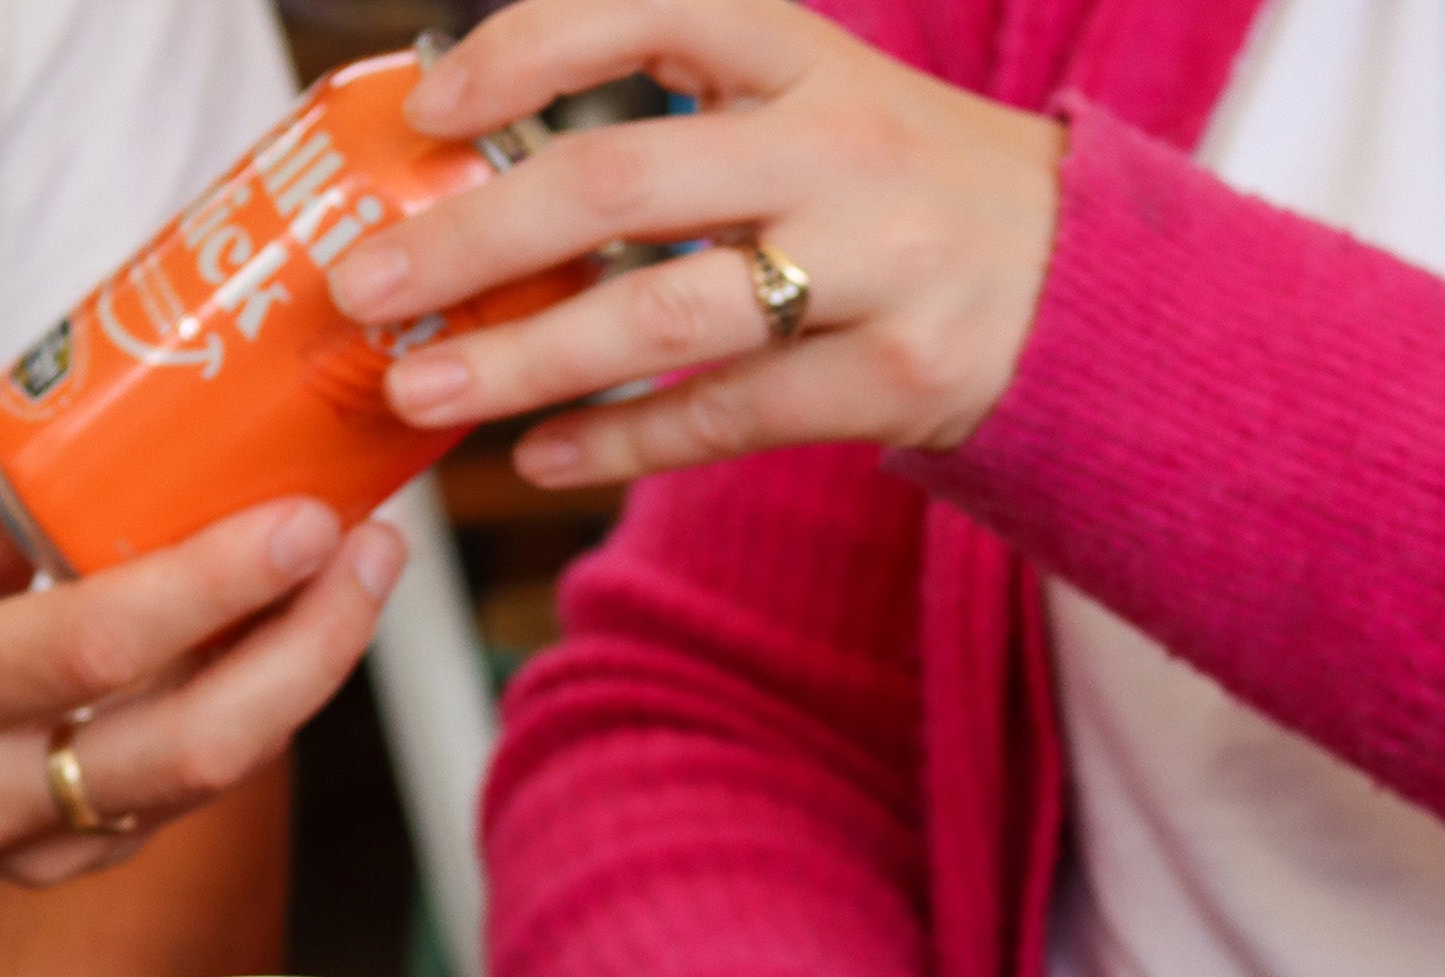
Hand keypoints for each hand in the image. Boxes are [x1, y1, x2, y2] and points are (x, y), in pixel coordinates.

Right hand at [0, 418, 403, 884]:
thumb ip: (29, 468)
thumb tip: (181, 384)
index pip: (92, 647)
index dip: (215, 587)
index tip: (310, 517)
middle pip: (190, 750)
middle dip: (307, 652)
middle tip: (372, 552)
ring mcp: (26, 848)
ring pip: (206, 778)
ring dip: (299, 678)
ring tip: (358, 575)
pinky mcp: (65, 865)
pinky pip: (184, 792)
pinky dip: (249, 712)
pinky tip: (289, 635)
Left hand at [327, 0, 1063, 482]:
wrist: (1079, 284)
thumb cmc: (899, 193)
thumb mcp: (810, 105)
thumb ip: (678, 120)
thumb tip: (485, 167)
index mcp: (807, 57)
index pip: (655, 10)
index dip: (531, 50)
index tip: (428, 109)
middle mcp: (839, 147)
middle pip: (626, 185)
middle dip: (479, 236)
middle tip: (368, 286)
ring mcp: (873, 267)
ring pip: (666, 318)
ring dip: (527, 358)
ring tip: (421, 390)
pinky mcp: (890, 378)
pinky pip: (725, 419)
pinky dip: (621, 444)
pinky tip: (536, 459)